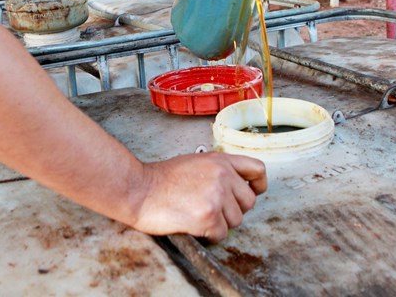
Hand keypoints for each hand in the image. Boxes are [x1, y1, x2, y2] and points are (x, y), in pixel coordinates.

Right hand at [131, 152, 266, 241]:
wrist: (138, 189)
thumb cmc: (160, 179)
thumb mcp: (194, 162)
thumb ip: (217, 171)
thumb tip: (234, 186)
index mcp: (220, 160)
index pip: (257, 170)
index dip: (258, 185)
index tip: (251, 191)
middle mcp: (222, 175)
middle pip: (249, 202)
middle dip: (232, 210)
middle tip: (210, 208)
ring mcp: (217, 196)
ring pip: (236, 221)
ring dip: (219, 224)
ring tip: (196, 214)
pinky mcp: (209, 216)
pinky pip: (221, 235)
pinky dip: (208, 235)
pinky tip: (192, 224)